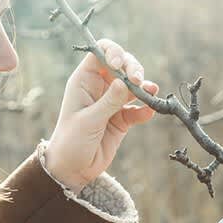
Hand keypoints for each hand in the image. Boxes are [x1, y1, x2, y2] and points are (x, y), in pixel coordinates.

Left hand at [43, 38, 159, 193]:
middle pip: (122, 66)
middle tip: (139, 82)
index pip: (101, 53)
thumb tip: (125, 82)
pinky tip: (149, 112)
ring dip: (144, 87)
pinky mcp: (121, 119)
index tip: (120, 66)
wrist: (73, 170)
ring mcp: (111, 102)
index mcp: (84, 81)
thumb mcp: (89, 121)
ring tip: (151, 92)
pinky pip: (137, 108)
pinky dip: (145, 108)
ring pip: (133, 85)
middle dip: (133, 69)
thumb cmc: (71, 142)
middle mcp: (99, 87)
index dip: (114, 53)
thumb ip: (109, 101)